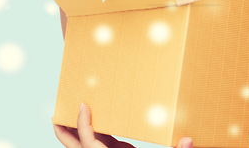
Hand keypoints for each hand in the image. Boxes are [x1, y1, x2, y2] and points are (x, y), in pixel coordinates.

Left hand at [52, 102, 193, 147]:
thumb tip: (190, 140)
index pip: (87, 141)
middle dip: (62, 128)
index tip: (81, 104)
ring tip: (75, 106)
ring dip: (75, 127)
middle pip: (72, 144)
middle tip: (58, 106)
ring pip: (82, 143)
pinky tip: (99, 115)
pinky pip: (97, 140)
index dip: (81, 123)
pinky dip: (93, 128)